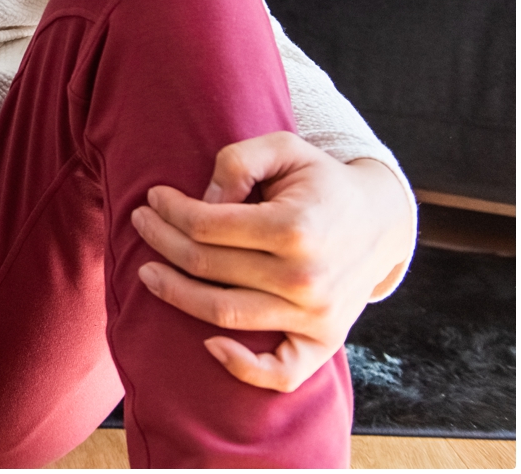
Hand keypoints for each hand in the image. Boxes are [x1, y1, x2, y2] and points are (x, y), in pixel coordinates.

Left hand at [131, 131, 414, 391]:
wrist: (381, 220)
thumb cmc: (322, 181)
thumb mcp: (284, 148)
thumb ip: (238, 162)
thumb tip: (203, 198)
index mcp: (294, 227)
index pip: (206, 225)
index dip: (170, 210)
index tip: (154, 198)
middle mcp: (305, 277)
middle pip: (207, 266)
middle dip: (162, 242)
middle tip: (140, 223)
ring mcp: (316, 315)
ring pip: (224, 313)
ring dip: (175, 294)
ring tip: (147, 272)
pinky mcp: (325, 341)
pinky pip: (282, 372)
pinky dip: (243, 368)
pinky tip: (209, 346)